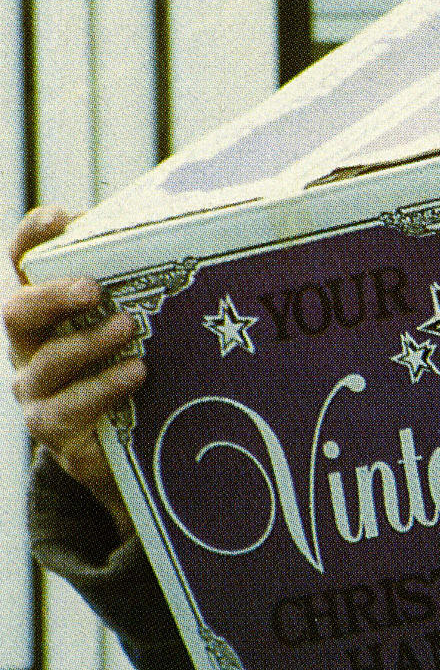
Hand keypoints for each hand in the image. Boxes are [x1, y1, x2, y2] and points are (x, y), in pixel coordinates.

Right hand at [5, 206, 143, 537]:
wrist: (127, 452)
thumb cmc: (130, 373)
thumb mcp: (135, 331)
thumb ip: (141, 294)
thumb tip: (191, 244)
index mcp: (44, 313)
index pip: (23, 265)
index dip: (34, 237)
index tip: (61, 217)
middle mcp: (29, 348)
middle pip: (18, 311)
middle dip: (54, 295)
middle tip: (93, 288)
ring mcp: (36, 391)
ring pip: (48, 362)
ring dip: (88, 342)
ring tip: (127, 327)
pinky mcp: (54, 429)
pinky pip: (69, 408)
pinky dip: (103, 387)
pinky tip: (135, 373)